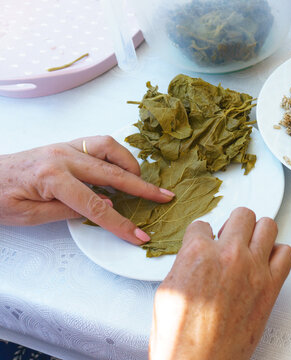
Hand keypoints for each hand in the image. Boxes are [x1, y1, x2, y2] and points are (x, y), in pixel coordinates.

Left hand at [0, 136, 173, 244]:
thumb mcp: (29, 215)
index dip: (121, 223)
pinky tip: (122, 168)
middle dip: (142, 188)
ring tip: (142, 182)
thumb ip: (68, 210)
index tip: (139, 236)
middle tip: (165, 197)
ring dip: (130, 165)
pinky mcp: (66, 145)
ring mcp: (65, 146)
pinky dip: (117, 154)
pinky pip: (99, 144)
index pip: (96, 205)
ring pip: (110, 149)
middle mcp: (62, 156)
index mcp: (52, 177)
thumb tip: (104, 205)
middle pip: (113, 173)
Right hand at [149, 208, 290, 359]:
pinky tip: (266, 263)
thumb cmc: (180, 336)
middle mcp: (228, 255)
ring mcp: (253, 269)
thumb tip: (195, 256)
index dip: (203, 236)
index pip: (203, 224)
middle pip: (242, 215)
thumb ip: (185, 264)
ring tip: (250, 246)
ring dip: (258, 233)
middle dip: (234, 226)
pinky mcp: (271, 286)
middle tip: (230, 240)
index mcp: (197, 253)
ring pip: (268, 225)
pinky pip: (287, 253)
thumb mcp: (167, 289)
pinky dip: (279, 253)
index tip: (206, 244)